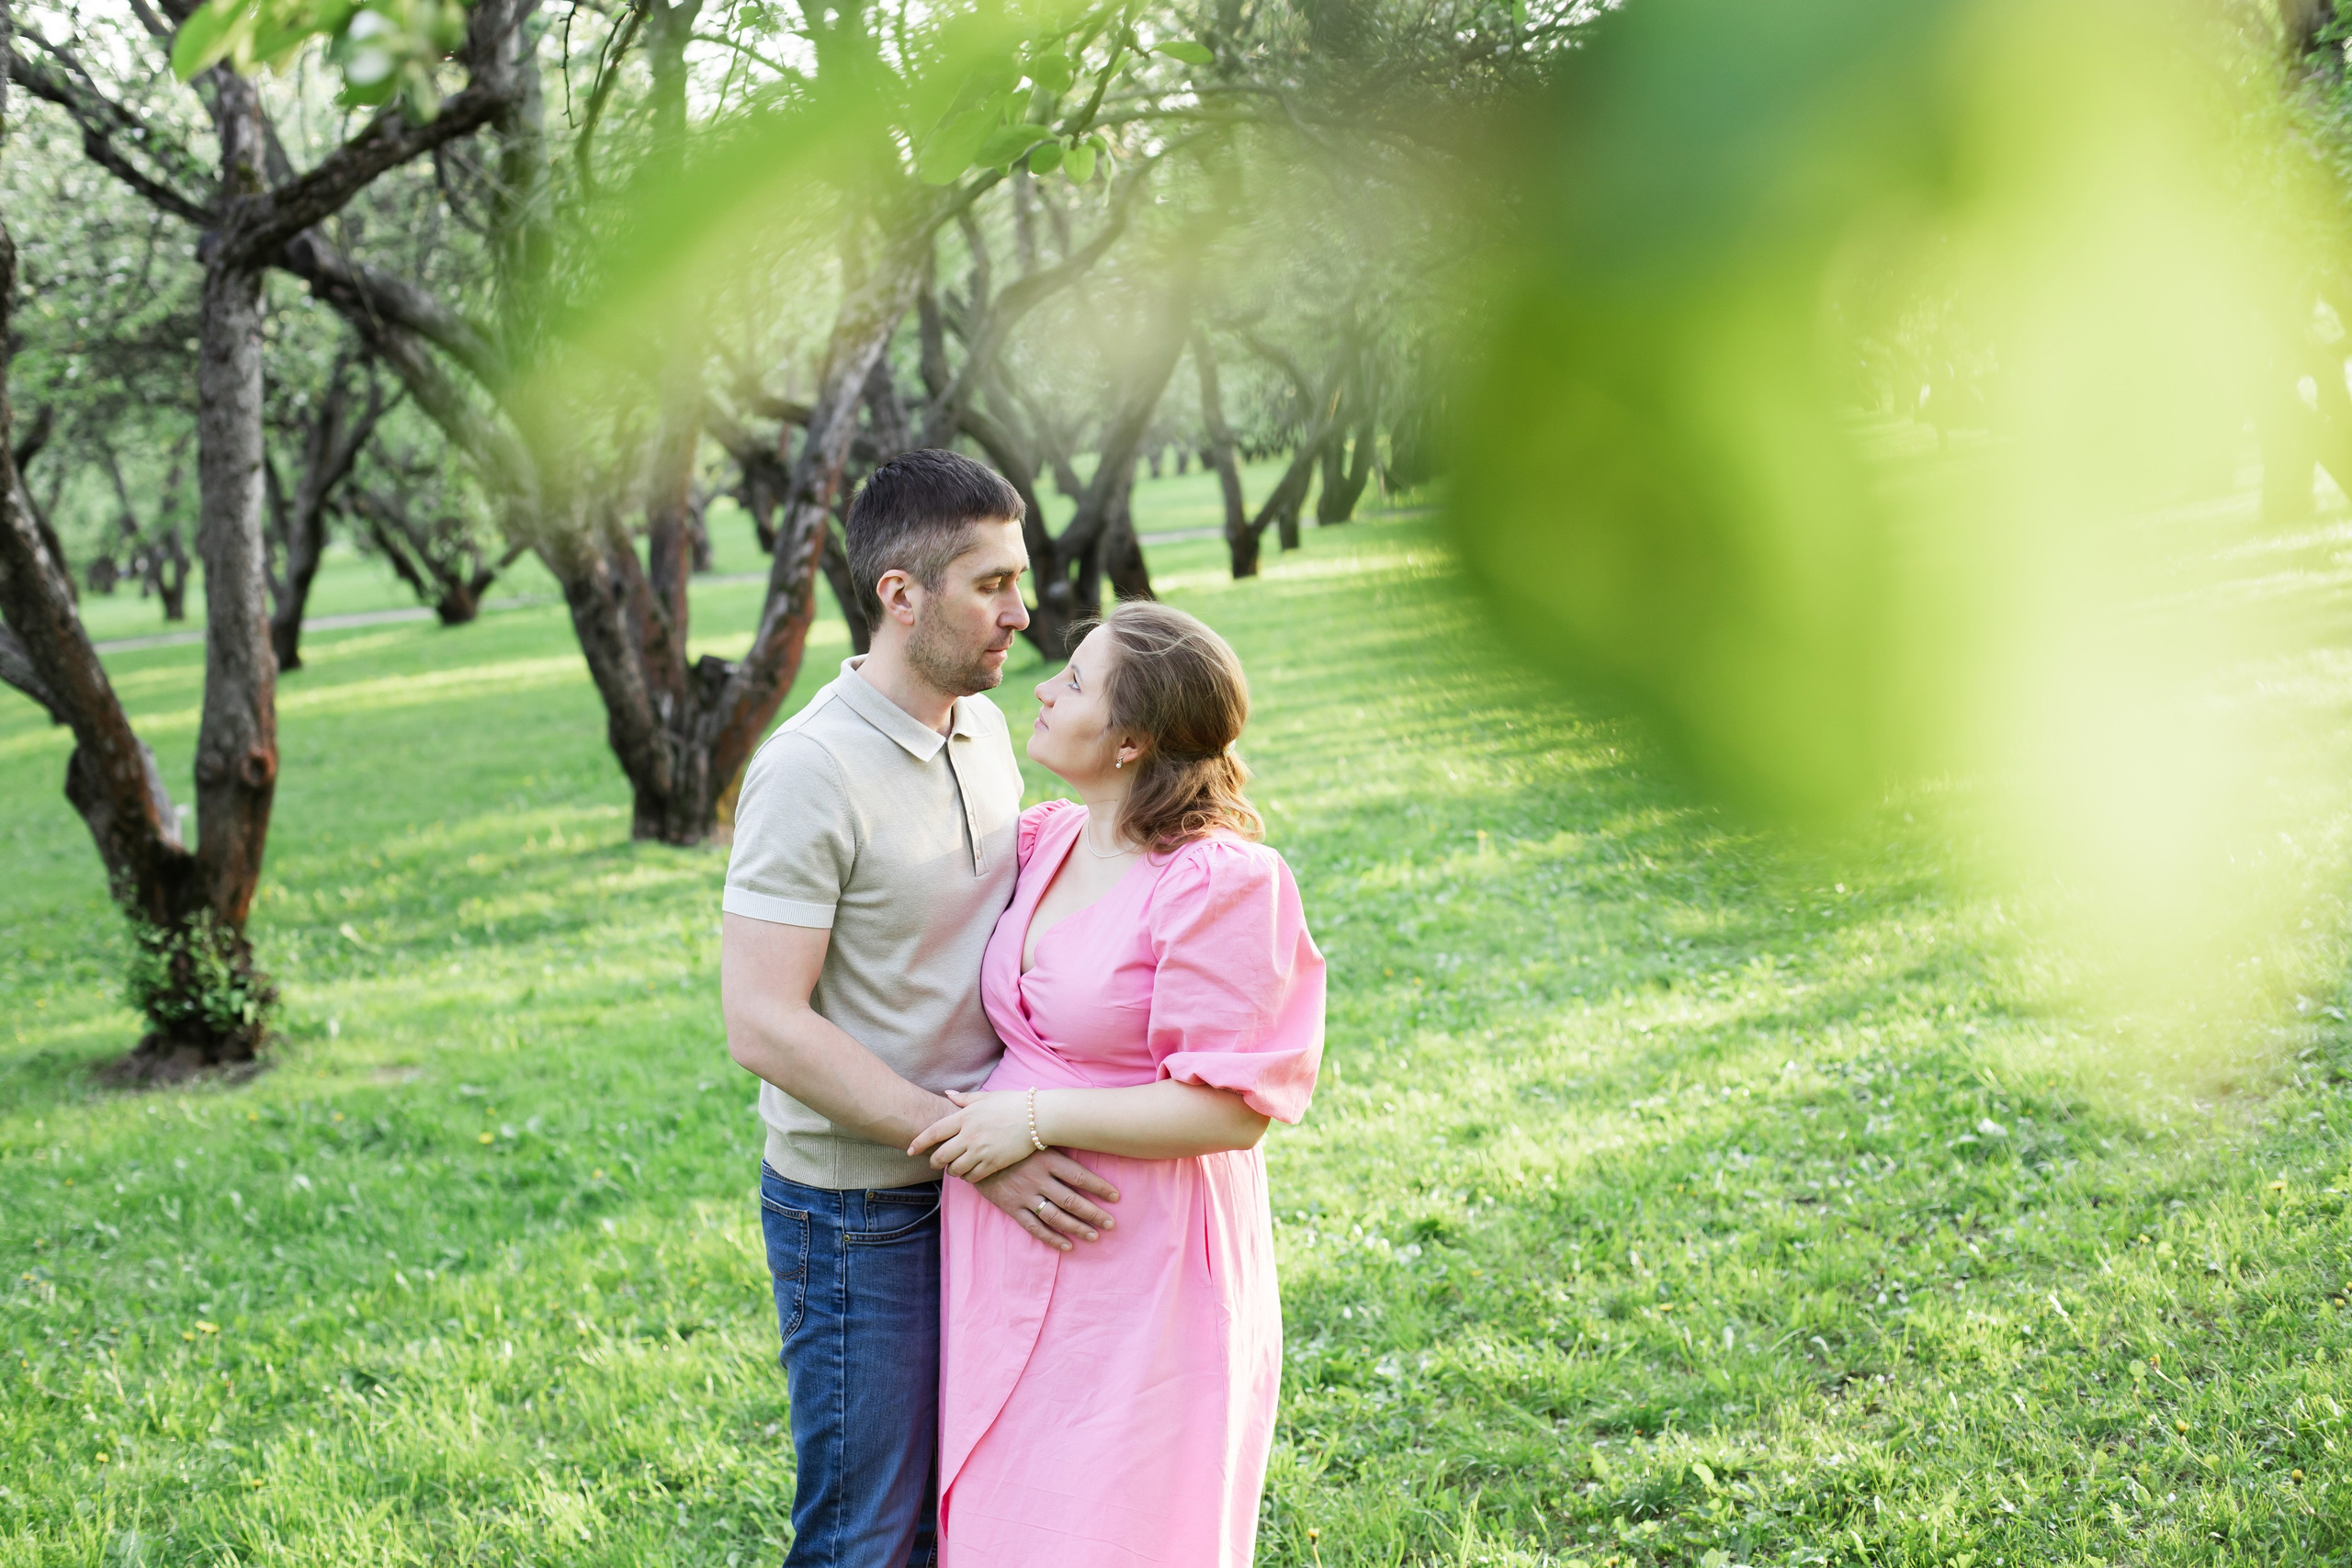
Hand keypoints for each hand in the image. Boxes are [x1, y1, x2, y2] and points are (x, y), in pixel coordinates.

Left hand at [909, 1089, 1035, 1182]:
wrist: (1038, 1117)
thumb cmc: (1013, 1103)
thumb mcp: (986, 1097)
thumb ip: (964, 1098)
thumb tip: (947, 1094)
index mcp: (965, 1117)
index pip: (934, 1132)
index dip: (919, 1143)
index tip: (910, 1150)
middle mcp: (970, 1136)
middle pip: (941, 1155)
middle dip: (933, 1161)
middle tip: (933, 1163)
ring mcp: (981, 1151)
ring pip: (955, 1169)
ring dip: (951, 1171)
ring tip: (954, 1168)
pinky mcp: (994, 1163)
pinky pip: (973, 1177)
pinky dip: (967, 1177)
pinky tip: (970, 1173)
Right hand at [971, 1150, 1120, 1250]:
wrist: (973, 1150)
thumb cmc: (1011, 1141)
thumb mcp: (1034, 1138)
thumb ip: (1057, 1145)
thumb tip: (1087, 1140)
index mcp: (1047, 1158)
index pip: (1080, 1175)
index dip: (1099, 1187)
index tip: (1116, 1196)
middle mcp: (1038, 1178)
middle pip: (1071, 1199)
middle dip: (1093, 1213)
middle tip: (1111, 1224)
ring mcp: (1024, 1194)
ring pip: (1055, 1216)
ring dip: (1077, 1227)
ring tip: (1094, 1236)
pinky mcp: (1011, 1207)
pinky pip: (1034, 1227)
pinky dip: (1051, 1237)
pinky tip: (1067, 1245)